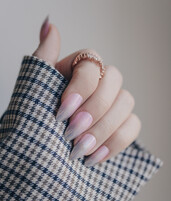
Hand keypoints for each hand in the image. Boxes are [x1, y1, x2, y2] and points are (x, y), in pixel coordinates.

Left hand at [33, 17, 140, 166]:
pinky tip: (94, 156)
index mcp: (81, 68)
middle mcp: (102, 82)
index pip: (92, 64)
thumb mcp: (36, 86)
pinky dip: (115, 143)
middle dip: (94, 110)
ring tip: (80, 150)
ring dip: (104, 129)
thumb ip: (44, 58)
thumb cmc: (39, 113)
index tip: (62, 113)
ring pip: (126, 105)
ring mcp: (115, 103)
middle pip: (115, 82)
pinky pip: (132, 127)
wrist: (43, 142)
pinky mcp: (123, 124)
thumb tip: (49, 26)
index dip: (80, 88)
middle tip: (71, 134)